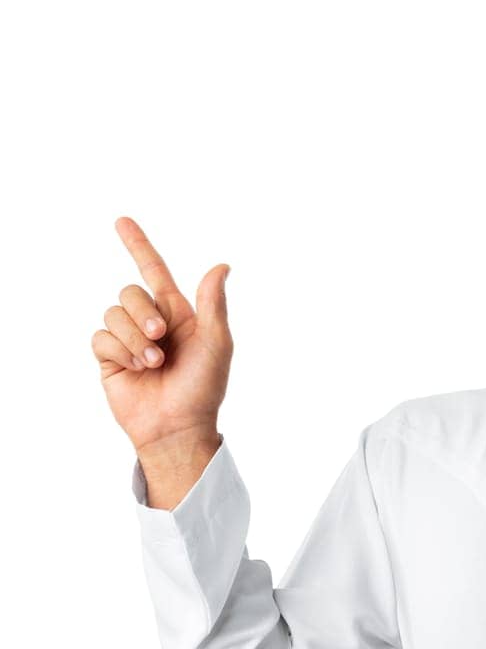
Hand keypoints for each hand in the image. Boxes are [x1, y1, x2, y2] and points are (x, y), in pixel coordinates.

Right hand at [92, 216, 232, 456]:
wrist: (178, 427)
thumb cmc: (203, 388)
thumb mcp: (216, 343)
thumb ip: (213, 303)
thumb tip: (221, 265)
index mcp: (177, 313)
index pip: (153, 271)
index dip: (138, 245)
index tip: (122, 221)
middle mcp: (150, 322)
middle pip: (130, 291)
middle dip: (143, 313)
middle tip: (160, 338)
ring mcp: (128, 340)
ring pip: (113, 313)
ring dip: (134, 338)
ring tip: (152, 363)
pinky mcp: (110, 358)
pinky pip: (101, 337)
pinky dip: (120, 351)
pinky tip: (136, 369)